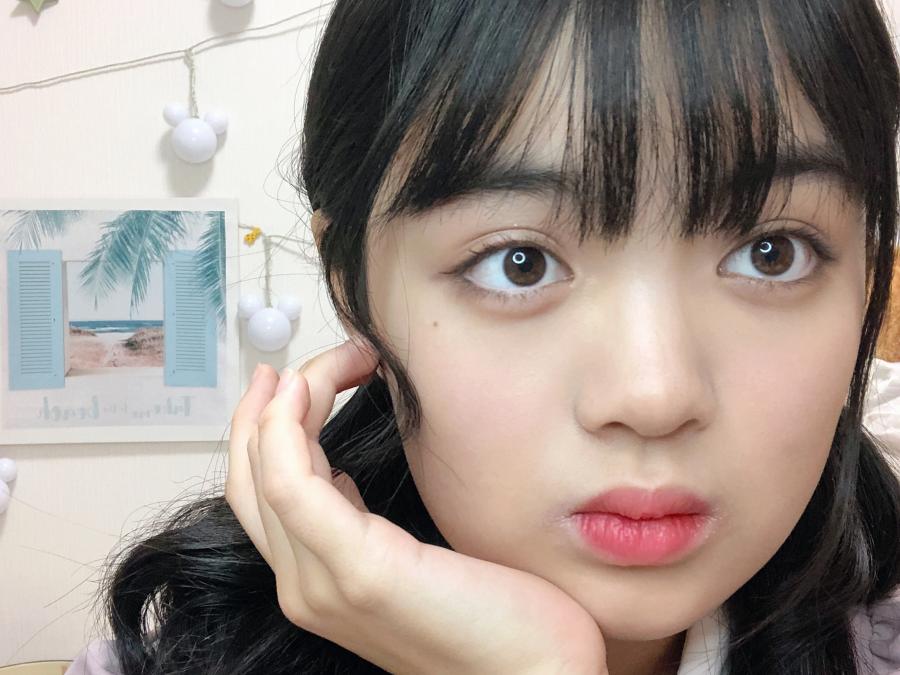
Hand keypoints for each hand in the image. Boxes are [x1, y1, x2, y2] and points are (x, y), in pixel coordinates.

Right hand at [226, 338, 608, 674]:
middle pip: (252, 475)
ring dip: (291, 399)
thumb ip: (367, 523)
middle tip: (310, 358)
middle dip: (270, 404)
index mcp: (318, 581)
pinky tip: (308, 388)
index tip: (291, 379)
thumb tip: (340, 472)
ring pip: (268, 468)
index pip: (263, 492)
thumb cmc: (500, 619)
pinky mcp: (359, 571)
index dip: (263, 428)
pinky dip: (288, 426)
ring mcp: (324, 584)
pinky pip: (293, 483)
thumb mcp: (417, 556)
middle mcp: (305, 587)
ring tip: (337, 358)